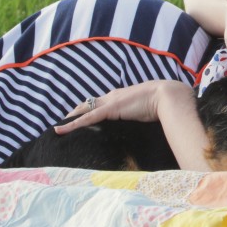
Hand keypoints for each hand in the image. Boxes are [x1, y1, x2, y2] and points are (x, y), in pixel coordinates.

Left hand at [54, 81, 192, 134]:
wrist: (167, 96)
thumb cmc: (163, 104)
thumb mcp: (148, 110)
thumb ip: (142, 115)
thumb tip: (145, 122)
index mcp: (122, 96)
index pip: (101, 102)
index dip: (89, 108)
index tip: (81, 116)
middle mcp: (113, 96)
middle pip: (88, 104)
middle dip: (75, 113)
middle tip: (64, 122)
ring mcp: (110, 102)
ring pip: (84, 110)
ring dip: (71, 118)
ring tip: (59, 127)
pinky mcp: (109, 109)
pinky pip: (86, 118)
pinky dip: (72, 124)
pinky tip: (61, 130)